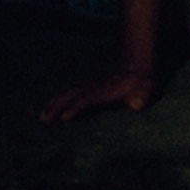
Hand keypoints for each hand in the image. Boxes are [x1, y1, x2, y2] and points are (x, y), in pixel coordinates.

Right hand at [40, 68, 160, 122]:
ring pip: (69, 95)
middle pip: (73, 96)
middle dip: (57, 107)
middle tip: (43, 120)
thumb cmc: (143, 84)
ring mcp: (91, 89)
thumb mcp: (148, 89)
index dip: (77, 107)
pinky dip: (58, 102)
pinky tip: (49, 110)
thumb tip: (136, 105)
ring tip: (42, 118)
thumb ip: (142, 96)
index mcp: (107, 91)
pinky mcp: (90, 92)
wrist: (138, 68)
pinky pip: (71, 96)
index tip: (65, 117)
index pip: (89, 99)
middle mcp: (96, 89)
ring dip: (55, 105)